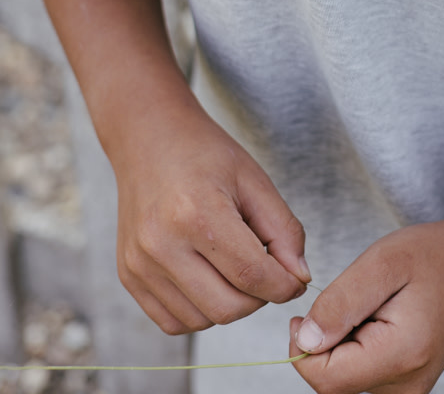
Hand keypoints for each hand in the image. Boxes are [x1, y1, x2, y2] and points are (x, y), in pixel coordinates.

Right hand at [113, 102, 310, 334]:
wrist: (149, 139)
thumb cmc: (204, 154)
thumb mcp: (254, 180)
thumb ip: (284, 230)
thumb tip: (299, 279)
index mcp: (197, 213)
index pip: (252, 274)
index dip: (284, 285)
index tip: (295, 281)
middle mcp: (161, 243)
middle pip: (227, 307)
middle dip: (258, 298)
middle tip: (266, 271)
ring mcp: (139, 264)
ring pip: (201, 320)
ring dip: (229, 305)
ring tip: (233, 267)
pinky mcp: (128, 277)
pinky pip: (173, 321)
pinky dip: (199, 311)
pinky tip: (208, 279)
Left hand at [288, 220, 443, 393]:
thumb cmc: (432, 256)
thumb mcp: (382, 262)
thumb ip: (341, 302)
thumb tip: (306, 340)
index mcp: (402, 355)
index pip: (326, 379)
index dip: (303, 347)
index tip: (308, 312)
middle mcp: (407, 387)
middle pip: (332, 383)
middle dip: (325, 343)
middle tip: (349, 302)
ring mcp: (410, 392)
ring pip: (344, 381)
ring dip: (341, 345)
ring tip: (369, 309)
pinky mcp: (406, 387)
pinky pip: (361, 377)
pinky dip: (355, 350)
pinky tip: (375, 322)